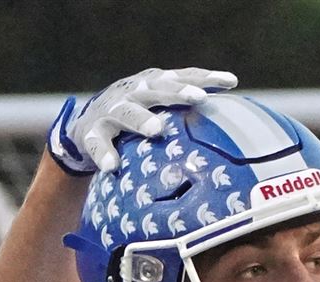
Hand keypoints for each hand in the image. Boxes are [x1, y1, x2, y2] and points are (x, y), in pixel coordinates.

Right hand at [47, 67, 237, 173]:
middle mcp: (133, 93)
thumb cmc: (135, 116)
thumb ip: (186, 113)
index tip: (231, 82)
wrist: (86, 126)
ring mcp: (110, 111)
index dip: (206, 77)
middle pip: (157, 89)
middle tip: (199, 98)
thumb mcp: (159, 108)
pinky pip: (97, 144)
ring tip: (157, 130)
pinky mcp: (91, 133)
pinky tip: (113, 166)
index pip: (182, 77)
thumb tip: (233, 124)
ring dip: (142, 119)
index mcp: (152, 85)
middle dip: (178, 92)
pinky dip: (104, 154)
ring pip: (126, 112)